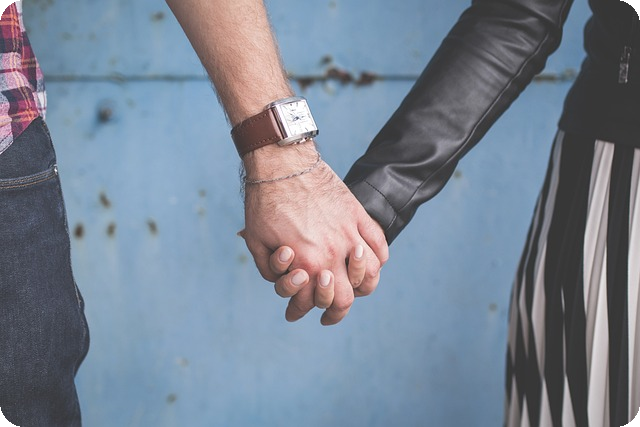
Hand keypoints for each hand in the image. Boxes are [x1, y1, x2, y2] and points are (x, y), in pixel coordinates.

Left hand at [240, 143, 387, 324]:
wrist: (282, 163)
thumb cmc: (264, 202)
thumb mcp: (256, 241)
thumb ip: (270, 270)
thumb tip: (284, 281)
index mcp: (308, 262)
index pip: (319, 302)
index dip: (305, 312)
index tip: (297, 313)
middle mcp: (334, 252)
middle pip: (348, 297)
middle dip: (337, 310)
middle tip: (329, 314)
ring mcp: (349, 232)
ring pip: (371, 273)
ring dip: (363, 286)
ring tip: (355, 289)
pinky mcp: (357, 214)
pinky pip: (379, 243)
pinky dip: (378, 258)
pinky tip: (370, 262)